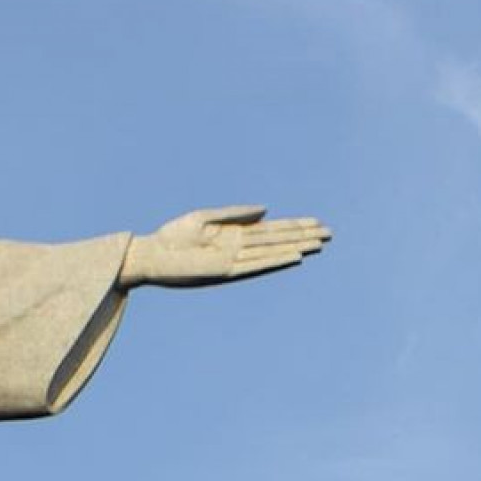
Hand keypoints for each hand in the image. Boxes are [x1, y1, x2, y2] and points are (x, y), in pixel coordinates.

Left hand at [120, 205, 329, 290]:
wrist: (150, 255)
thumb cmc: (172, 237)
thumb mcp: (205, 218)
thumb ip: (235, 213)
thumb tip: (266, 210)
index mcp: (234, 235)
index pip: (271, 230)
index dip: (293, 225)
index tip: (315, 222)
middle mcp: (238, 249)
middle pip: (277, 240)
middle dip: (302, 236)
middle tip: (329, 233)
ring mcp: (233, 260)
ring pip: (271, 252)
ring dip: (295, 248)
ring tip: (318, 243)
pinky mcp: (224, 271)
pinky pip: (256, 265)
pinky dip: (275, 260)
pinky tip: (293, 256)